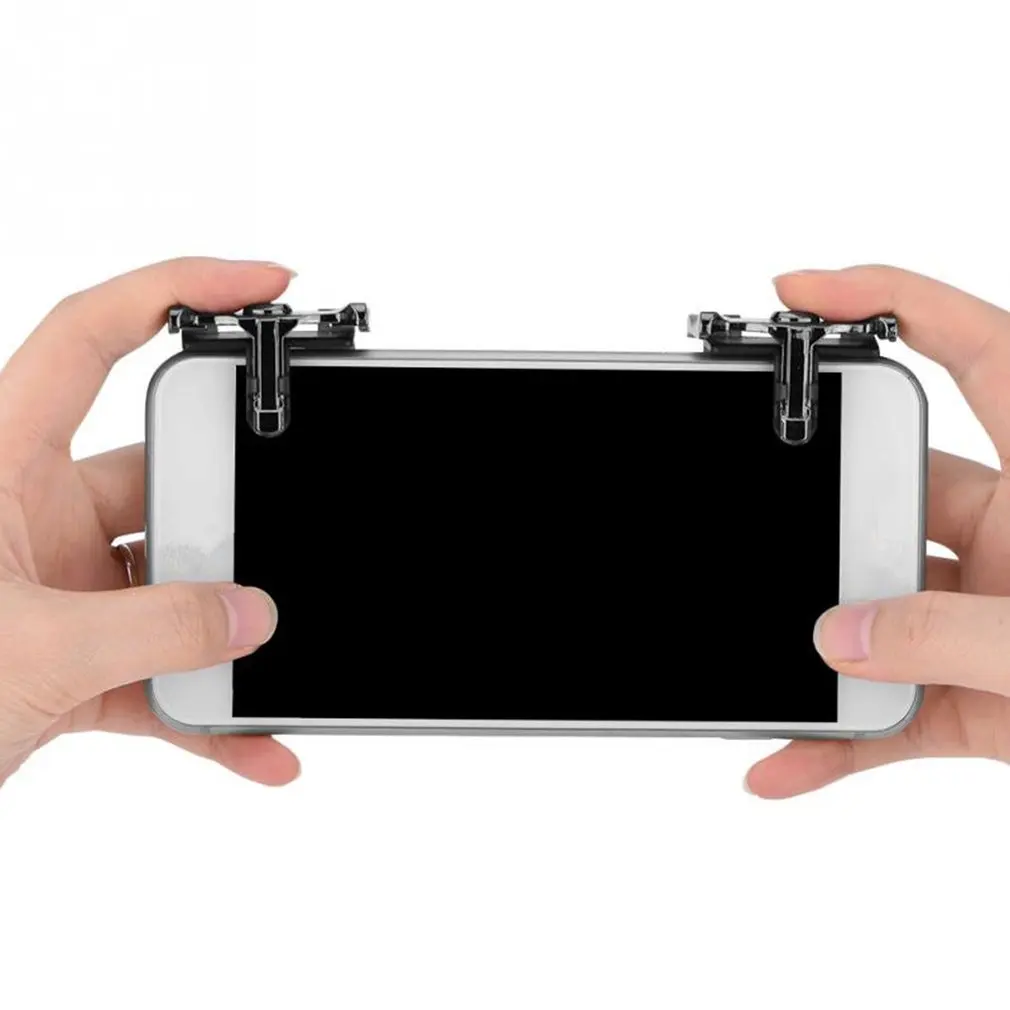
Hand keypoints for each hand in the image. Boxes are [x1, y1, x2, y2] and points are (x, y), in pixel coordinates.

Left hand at [0, 257, 300, 786]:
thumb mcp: (30, 651)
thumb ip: (154, 630)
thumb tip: (249, 616)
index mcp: (1, 466)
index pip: (88, 338)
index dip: (176, 288)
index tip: (263, 283)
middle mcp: (35, 513)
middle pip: (163, 476)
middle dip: (227, 515)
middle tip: (266, 552)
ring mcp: (63, 585)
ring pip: (172, 581)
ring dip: (221, 631)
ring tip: (261, 661)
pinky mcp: (81, 652)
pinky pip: (162, 664)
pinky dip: (205, 704)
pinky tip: (250, 740)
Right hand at [747, 265, 1009, 797]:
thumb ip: (950, 636)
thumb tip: (839, 640)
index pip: (981, 352)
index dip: (891, 298)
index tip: (801, 291)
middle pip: (891, 499)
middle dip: (827, 528)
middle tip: (791, 554)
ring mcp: (989, 614)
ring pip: (878, 616)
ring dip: (824, 657)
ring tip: (784, 685)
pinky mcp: (976, 692)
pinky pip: (889, 712)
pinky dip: (837, 741)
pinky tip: (785, 762)